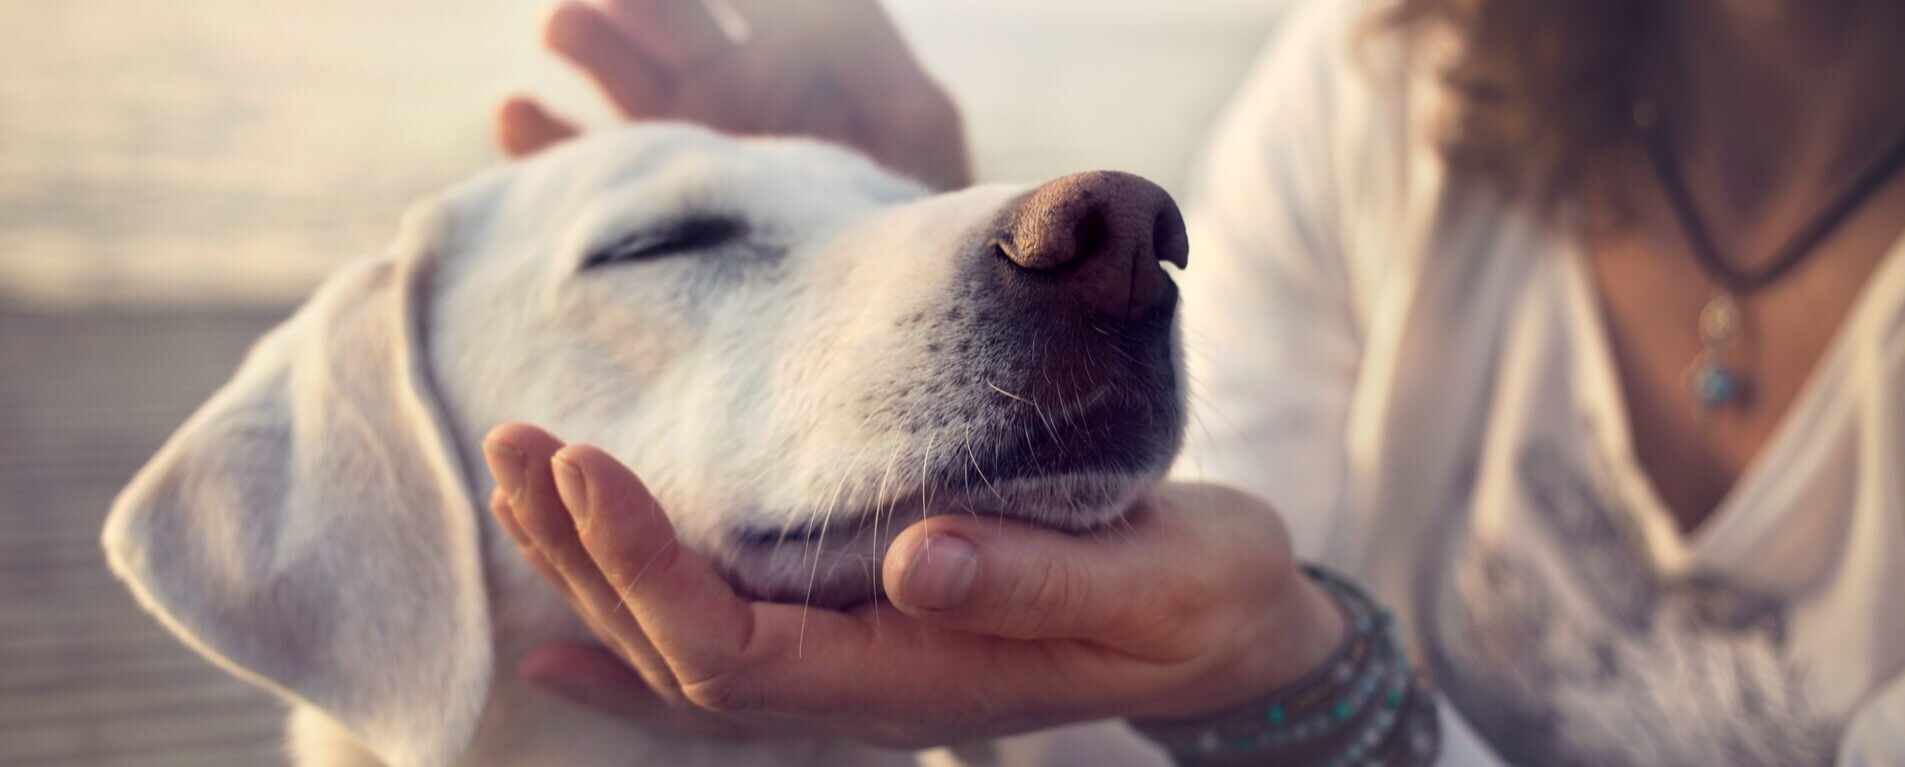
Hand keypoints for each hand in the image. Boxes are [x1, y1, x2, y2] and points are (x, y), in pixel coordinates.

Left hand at [481, 422, 1345, 747]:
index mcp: (918, 682)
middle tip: (519, 446)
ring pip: (684, 652)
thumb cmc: (1196, 598)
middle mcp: (865, 692)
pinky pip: (722, 655)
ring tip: (519, 484)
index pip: (737, 648)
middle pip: (680, 653)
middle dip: (586, 556)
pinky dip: (629, 638)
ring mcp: (856, 676)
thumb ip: (1035, 579)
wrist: (1226, 628)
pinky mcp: (863, 639)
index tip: (587, 467)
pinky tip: (557, 629)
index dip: (646, 569)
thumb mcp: (1151, 581)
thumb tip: (913, 560)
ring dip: (593, 575)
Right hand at [497, 0, 971, 190]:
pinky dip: (543, 137)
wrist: (893, 320)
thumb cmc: (914, 218)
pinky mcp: (640, 222)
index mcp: (777, 68)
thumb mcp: (912, 121)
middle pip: (663, 34)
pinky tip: (517, 112)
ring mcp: (675, 160)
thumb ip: (862, 46)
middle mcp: (716, 104)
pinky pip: (579, 172)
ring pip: (617, 88)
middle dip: (639, 8)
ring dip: (588, 44)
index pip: (725, 10)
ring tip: (562, 23)